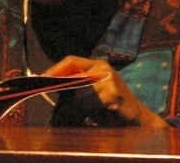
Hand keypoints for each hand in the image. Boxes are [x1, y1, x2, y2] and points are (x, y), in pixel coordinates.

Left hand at [43, 55, 167, 126]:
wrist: (137, 117)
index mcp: (97, 65)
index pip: (71, 60)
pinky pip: (90, 103)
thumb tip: (53, 88)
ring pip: (80, 93)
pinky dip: (88, 112)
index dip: (55, 69)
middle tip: (60, 108)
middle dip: (66, 94)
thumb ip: (77, 87)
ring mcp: (109, 79)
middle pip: (74, 78)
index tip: (42, 79)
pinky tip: (96, 115)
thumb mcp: (93, 93)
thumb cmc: (111, 106)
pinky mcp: (113, 93)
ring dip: (78, 108)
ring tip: (86, 113)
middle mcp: (103, 68)